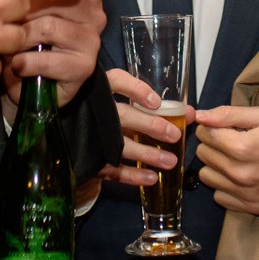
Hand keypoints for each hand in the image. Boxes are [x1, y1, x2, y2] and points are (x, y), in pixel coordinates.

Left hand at [1, 0, 112, 108]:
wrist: (26, 85)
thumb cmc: (27, 39)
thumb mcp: (24, 5)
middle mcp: (93, 17)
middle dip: (28, 9)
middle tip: (11, 21)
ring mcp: (90, 42)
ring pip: (49, 27)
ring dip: (22, 37)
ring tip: (11, 46)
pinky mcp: (82, 68)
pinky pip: (47, 57)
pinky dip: (25, 62)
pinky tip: (17, 65)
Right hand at [99, 67, 180, 187]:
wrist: (68, 136)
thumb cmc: (105, 114)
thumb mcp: (123, 103)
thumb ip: (155, 107)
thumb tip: (190, 113)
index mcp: (101, 91)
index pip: (116, 81)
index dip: (136, 90)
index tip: (156, 101)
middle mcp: (95, 112)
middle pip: (123, 116)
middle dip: (150, 125)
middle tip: (174, 134)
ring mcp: (92, 137)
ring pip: (120, 145)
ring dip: (147, 154)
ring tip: (170, 162)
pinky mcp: (91, 160)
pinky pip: (112, 169)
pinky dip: (132, 175)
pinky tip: (152, 178)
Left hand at [193, 105, 258, 214]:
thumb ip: (228, 114)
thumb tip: (200, 116)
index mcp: (244, 147)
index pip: (205, 134)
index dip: (211, 128)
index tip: (222, 128)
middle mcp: (241, 173)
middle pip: (203, 154)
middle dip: (213, 145)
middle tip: (230, 143)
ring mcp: (245, 193)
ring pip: (206, 176)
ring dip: (216, 166)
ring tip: (234, 160)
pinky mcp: (250, 207)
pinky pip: (218, 196)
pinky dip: (225, 186)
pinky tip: (240, 177)